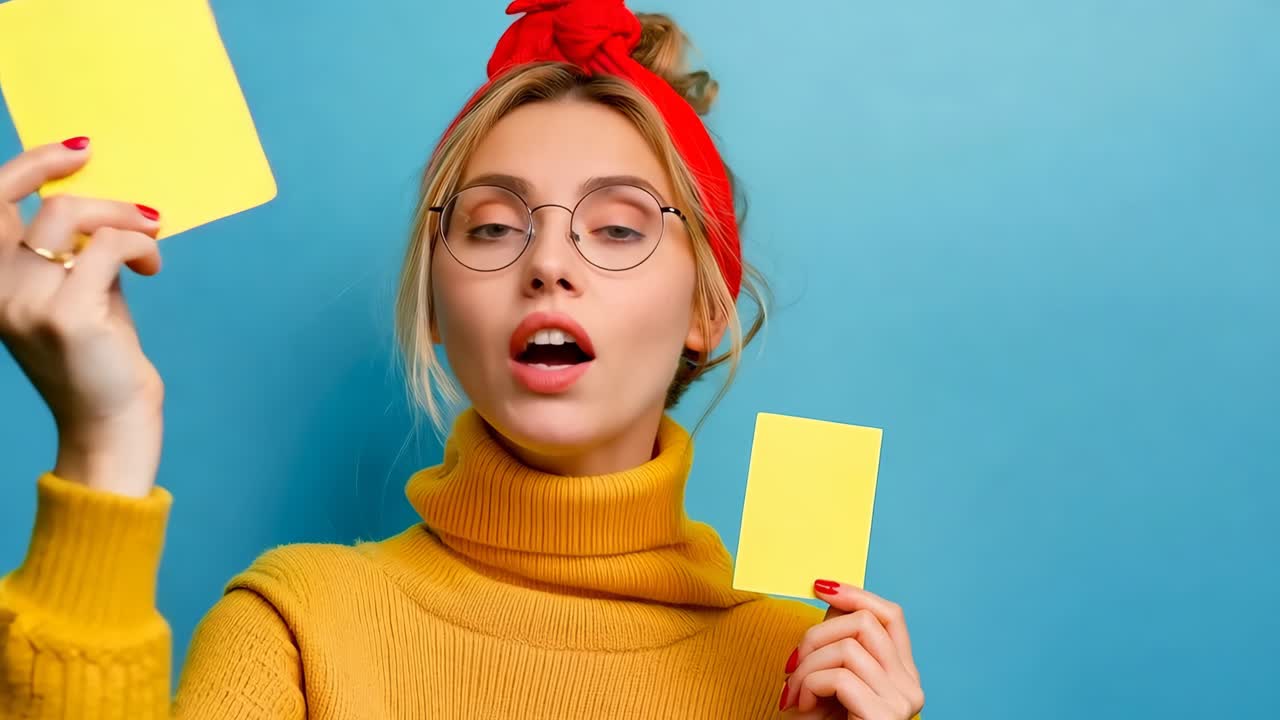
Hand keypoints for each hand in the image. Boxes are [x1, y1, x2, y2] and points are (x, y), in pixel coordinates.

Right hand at [0, 137, 165, 496]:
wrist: (110, 430)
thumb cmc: (103, 367)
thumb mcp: (82, 301)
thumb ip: (80, 258)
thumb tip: (107, 209)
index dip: (28, 165)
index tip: (78, 152)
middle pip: (28, 201)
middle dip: (81, 182)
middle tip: (139, 206)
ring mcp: (27, 304)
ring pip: (72, 217)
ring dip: (125, 218)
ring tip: (152, 238)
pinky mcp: (68, 316)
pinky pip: (108, 247)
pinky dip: (139, 245)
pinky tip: (152, 265)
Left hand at [779, 579, 923, 718]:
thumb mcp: (831, 682)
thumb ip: (837, 645)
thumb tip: (828, 595)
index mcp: (902, 675)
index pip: (891, 615)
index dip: (856, 594)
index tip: (819, 586)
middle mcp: (911, 686)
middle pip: (865, 624)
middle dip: (815, 635)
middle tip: (792, 664)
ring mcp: (902, 702)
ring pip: (848, 647)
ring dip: (807, 666)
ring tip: (794, 693)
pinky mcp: (885, 717)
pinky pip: (840, 677)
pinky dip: (810, 685)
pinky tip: (800, 706)